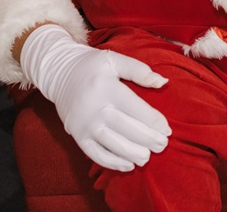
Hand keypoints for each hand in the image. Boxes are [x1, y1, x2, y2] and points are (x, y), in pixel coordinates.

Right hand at [21, 25, 171, 170]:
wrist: (59, 74)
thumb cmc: (92, 66)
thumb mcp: (115, 60)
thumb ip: (140, 70)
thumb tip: (163, 82)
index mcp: (107, 88)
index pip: (136, 108)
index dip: (154, 121)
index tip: (167, 129)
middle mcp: (95, 108)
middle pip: (127, 128)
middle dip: (148, 139)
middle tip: (163, 145)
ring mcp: (85, 124)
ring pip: (113, 144)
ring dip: (133, 153)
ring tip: (148, 157)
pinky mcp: (77, 135)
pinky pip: (96, 154)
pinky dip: (112, 163)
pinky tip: (128, 165)